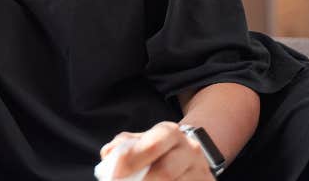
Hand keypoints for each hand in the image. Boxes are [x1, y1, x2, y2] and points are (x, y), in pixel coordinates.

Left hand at [100, 122, 214, 179]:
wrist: (190, 157)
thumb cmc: (158, 150)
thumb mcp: (141, 141)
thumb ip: (123, 146)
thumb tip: (108, 155)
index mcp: (169, 132)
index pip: (151, 146)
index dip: (131, 161)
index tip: (114, 175)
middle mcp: (189, 149)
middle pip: (165, 172)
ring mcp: (201, 171)